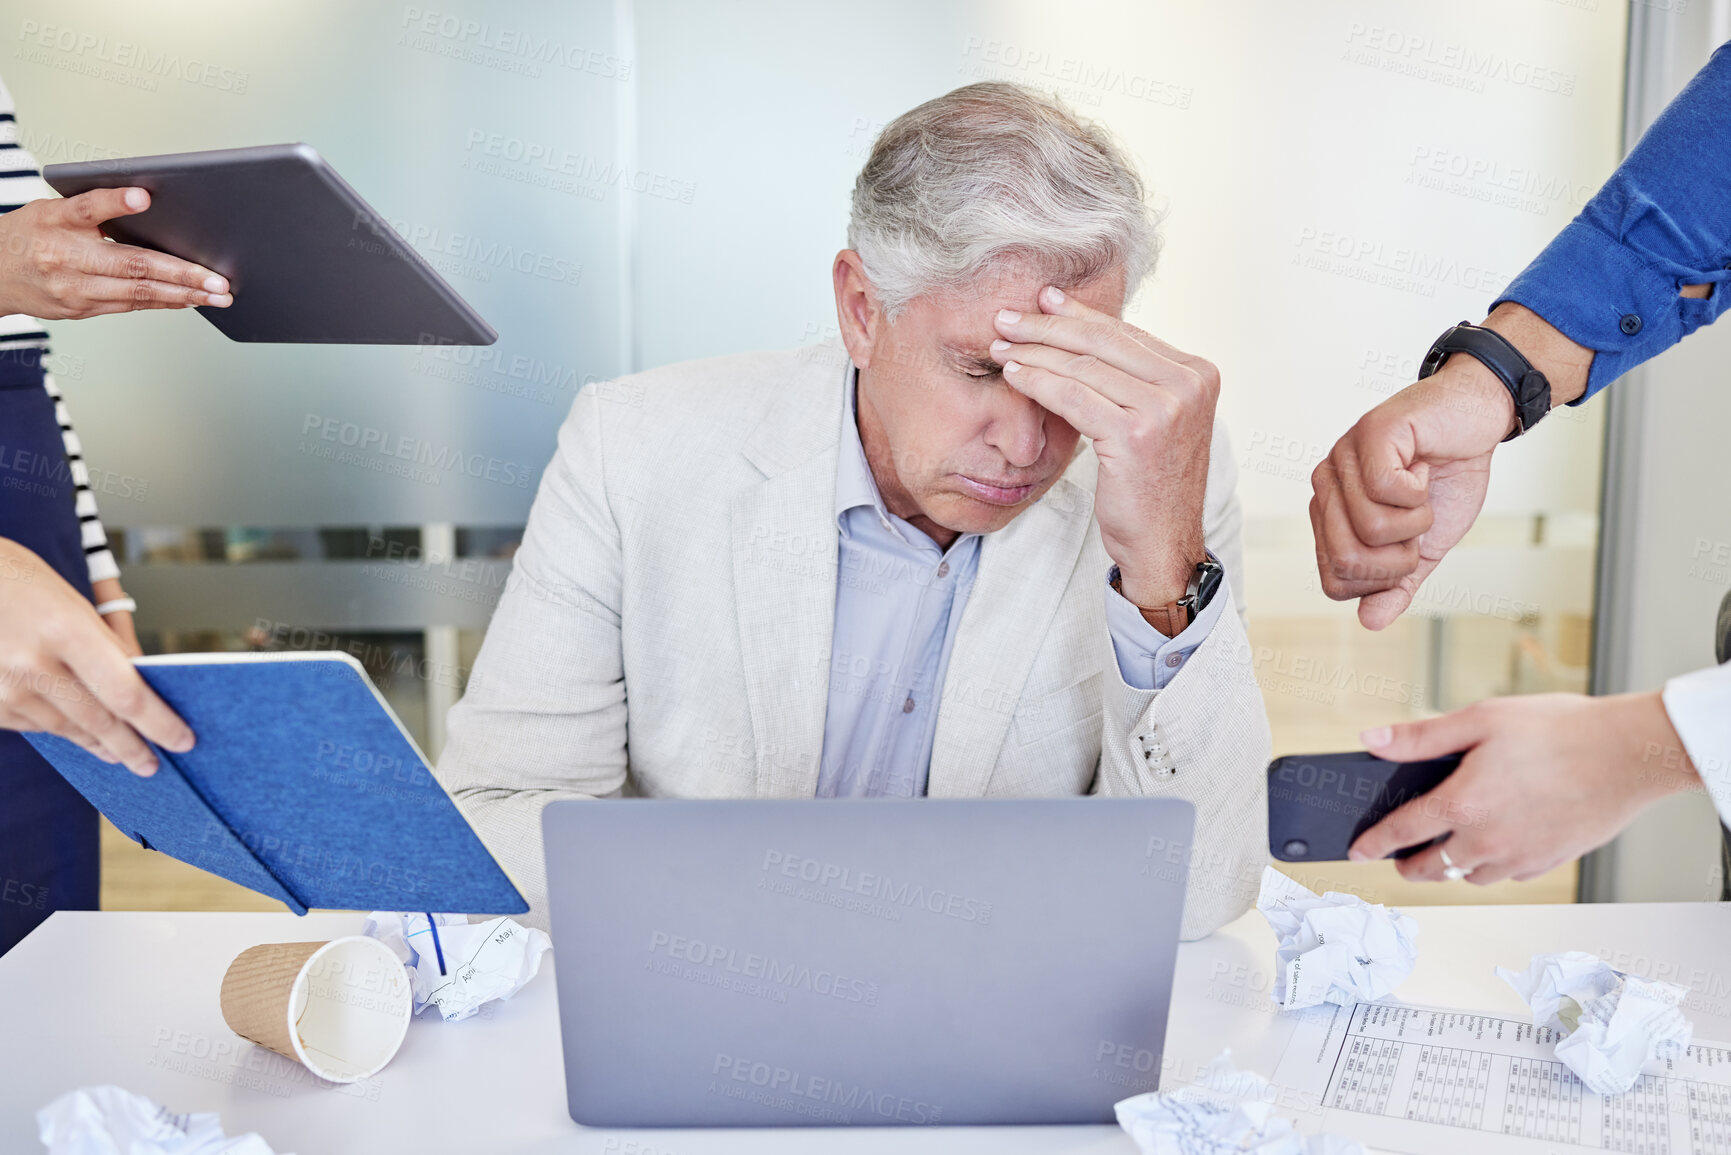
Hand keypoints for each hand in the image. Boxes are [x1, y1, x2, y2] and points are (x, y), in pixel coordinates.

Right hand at [0, 187, 232, 318]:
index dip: (115, 202)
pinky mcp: (79, 309)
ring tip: (217, 296)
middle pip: (130, 263)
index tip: (143, 196)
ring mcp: (72, 288)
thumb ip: (93, 209)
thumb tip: (148, 204)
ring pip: (137, 292)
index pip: (87, 207)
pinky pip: (129, 306)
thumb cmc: (28, 235)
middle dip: (182, 273)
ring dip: (183, 295)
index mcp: (55, 220)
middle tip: (218, 280)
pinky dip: (162, 302)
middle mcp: (64, 256)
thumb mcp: (50, 210)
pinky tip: (189, 300)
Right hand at [0, 538, 192, 774]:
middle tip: (153, 764)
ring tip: (119, 752)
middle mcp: (34, 665)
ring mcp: (6, 689)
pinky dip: (60, 727)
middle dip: (133, 748)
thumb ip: (109, 647)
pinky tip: (74, 728)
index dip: (159, 723)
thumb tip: (145, 685)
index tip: (182, 740)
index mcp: (66, 631)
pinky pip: (36, 726)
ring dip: (98, 743)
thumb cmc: (19, 584)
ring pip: (68, 729)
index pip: (126, 693)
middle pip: (100, 722)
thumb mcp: (73, 604)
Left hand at [990, 285, 1214, 607]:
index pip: (1127, 333)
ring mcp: (1166, 409)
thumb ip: (1134, 379)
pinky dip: (1038, 382)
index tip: (1043, 300)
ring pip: (1084, 368)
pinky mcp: (1136, 435)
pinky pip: (1073, 397)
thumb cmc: (1150, 486)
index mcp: (1198, 374)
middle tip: (1008, 317)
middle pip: (1104, 342)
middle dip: (1049, 326)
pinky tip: (1013, 375)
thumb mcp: (1153, 421)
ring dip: (1035, 353)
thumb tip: (1085, 333)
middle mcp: (1189, 385)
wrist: (1163, 544)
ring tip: (1001, 346)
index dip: (1080, 315)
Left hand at [1310, 360, 1505, 628]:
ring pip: (1369, 528)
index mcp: (1330, 515)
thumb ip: (1397, 584)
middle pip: (1346, 562)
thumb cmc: (1447, 478)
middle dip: (1399, 556)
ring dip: (1416, 520)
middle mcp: (1325, 486)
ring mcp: (1341, 458)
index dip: (1382, 579)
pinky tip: (1423, 467)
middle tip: (1417, 519)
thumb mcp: (1425, 545)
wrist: (1478, 423)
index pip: (1335, 583)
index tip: (1407, 545)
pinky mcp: (1368, 434)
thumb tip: (1369, 622)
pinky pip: (1386, 491)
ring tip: (1422, 489)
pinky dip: (1420, 492)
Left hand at [1347, 692, 1694, 883]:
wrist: (1629, 753)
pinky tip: (1491, 844)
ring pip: (1468, 877)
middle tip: (1399, 855)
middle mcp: (1487, 840)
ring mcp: (1520, 857)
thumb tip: (1373, 742)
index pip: (1402, 832)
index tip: (1356, 851)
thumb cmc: (1559, 730)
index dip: (1373, 843)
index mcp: (1463, 804)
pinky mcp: (1548, 862)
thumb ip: (1421, 737)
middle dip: (1407, 864)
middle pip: (1431, 868)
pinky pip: (1505, 875)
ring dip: (1448, 867)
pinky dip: (1489, 866)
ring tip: (1443, 847)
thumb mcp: (1480, 719)